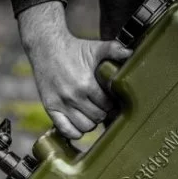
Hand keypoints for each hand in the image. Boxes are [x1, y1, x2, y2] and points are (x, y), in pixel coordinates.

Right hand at [18, 2, 131, 138]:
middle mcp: (73, 96)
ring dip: (90, 123)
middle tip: (101, 106)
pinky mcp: (50, 108)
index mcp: (86, 83)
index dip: (111, 104)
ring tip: (90, 113)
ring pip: (84, 127)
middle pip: (97, 118)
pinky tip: (78, 124)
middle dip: (102, 113)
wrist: (46, 47)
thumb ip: (114, 49)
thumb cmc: (74, 49)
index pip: (107, 106)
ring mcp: (61, 104)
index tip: (110, 100)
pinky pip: (66, 130)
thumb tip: (131, 53)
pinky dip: (75, 131)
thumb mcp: (95, 48)